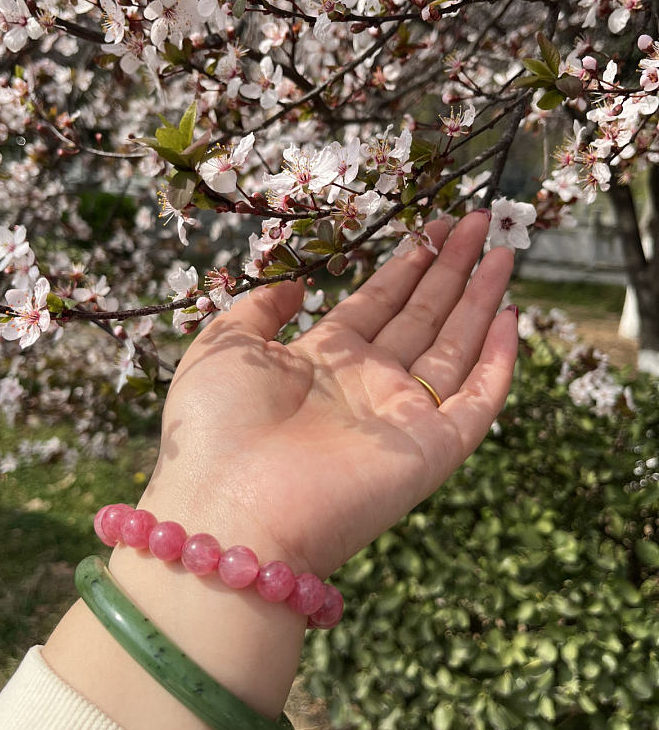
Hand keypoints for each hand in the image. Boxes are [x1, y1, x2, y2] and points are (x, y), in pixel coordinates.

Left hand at [145, 211, 516, 580]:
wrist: (230, 510)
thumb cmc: (216, 427)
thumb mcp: (225, 347)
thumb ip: (260, 309)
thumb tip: (294, 284)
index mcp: (324, 359)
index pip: (379, 302)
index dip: (407, 263)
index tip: (432, 225)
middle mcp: (369, 384)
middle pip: (423, 315)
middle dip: (452, 268)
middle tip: (479, 219)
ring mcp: (404, 416)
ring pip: (456, 346)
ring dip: (482, 299)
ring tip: (503, 250)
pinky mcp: (433, 450)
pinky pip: (477, 400)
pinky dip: (499, 362)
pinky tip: (513, 317)